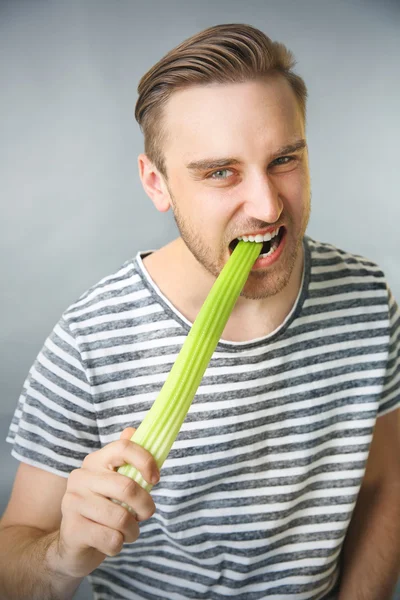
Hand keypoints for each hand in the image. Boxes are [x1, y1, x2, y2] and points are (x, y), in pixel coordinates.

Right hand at [50, 428, 158, 578]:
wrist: (72, 545)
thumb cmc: (102, 509)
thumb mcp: (115, 483)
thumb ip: (127, 460)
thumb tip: (132, 430)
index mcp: (95, 461)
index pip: (123, 447)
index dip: (146, 461)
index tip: (156, 479)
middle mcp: (81, 477)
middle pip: (127, 487)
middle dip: (146, 506)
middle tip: (146, 514)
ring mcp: (73, 502)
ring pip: (121, 518)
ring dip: (133, 531)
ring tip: (129, 531)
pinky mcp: (73, 529)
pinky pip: (111, 539)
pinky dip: (119, 545)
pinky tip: (113, 542)